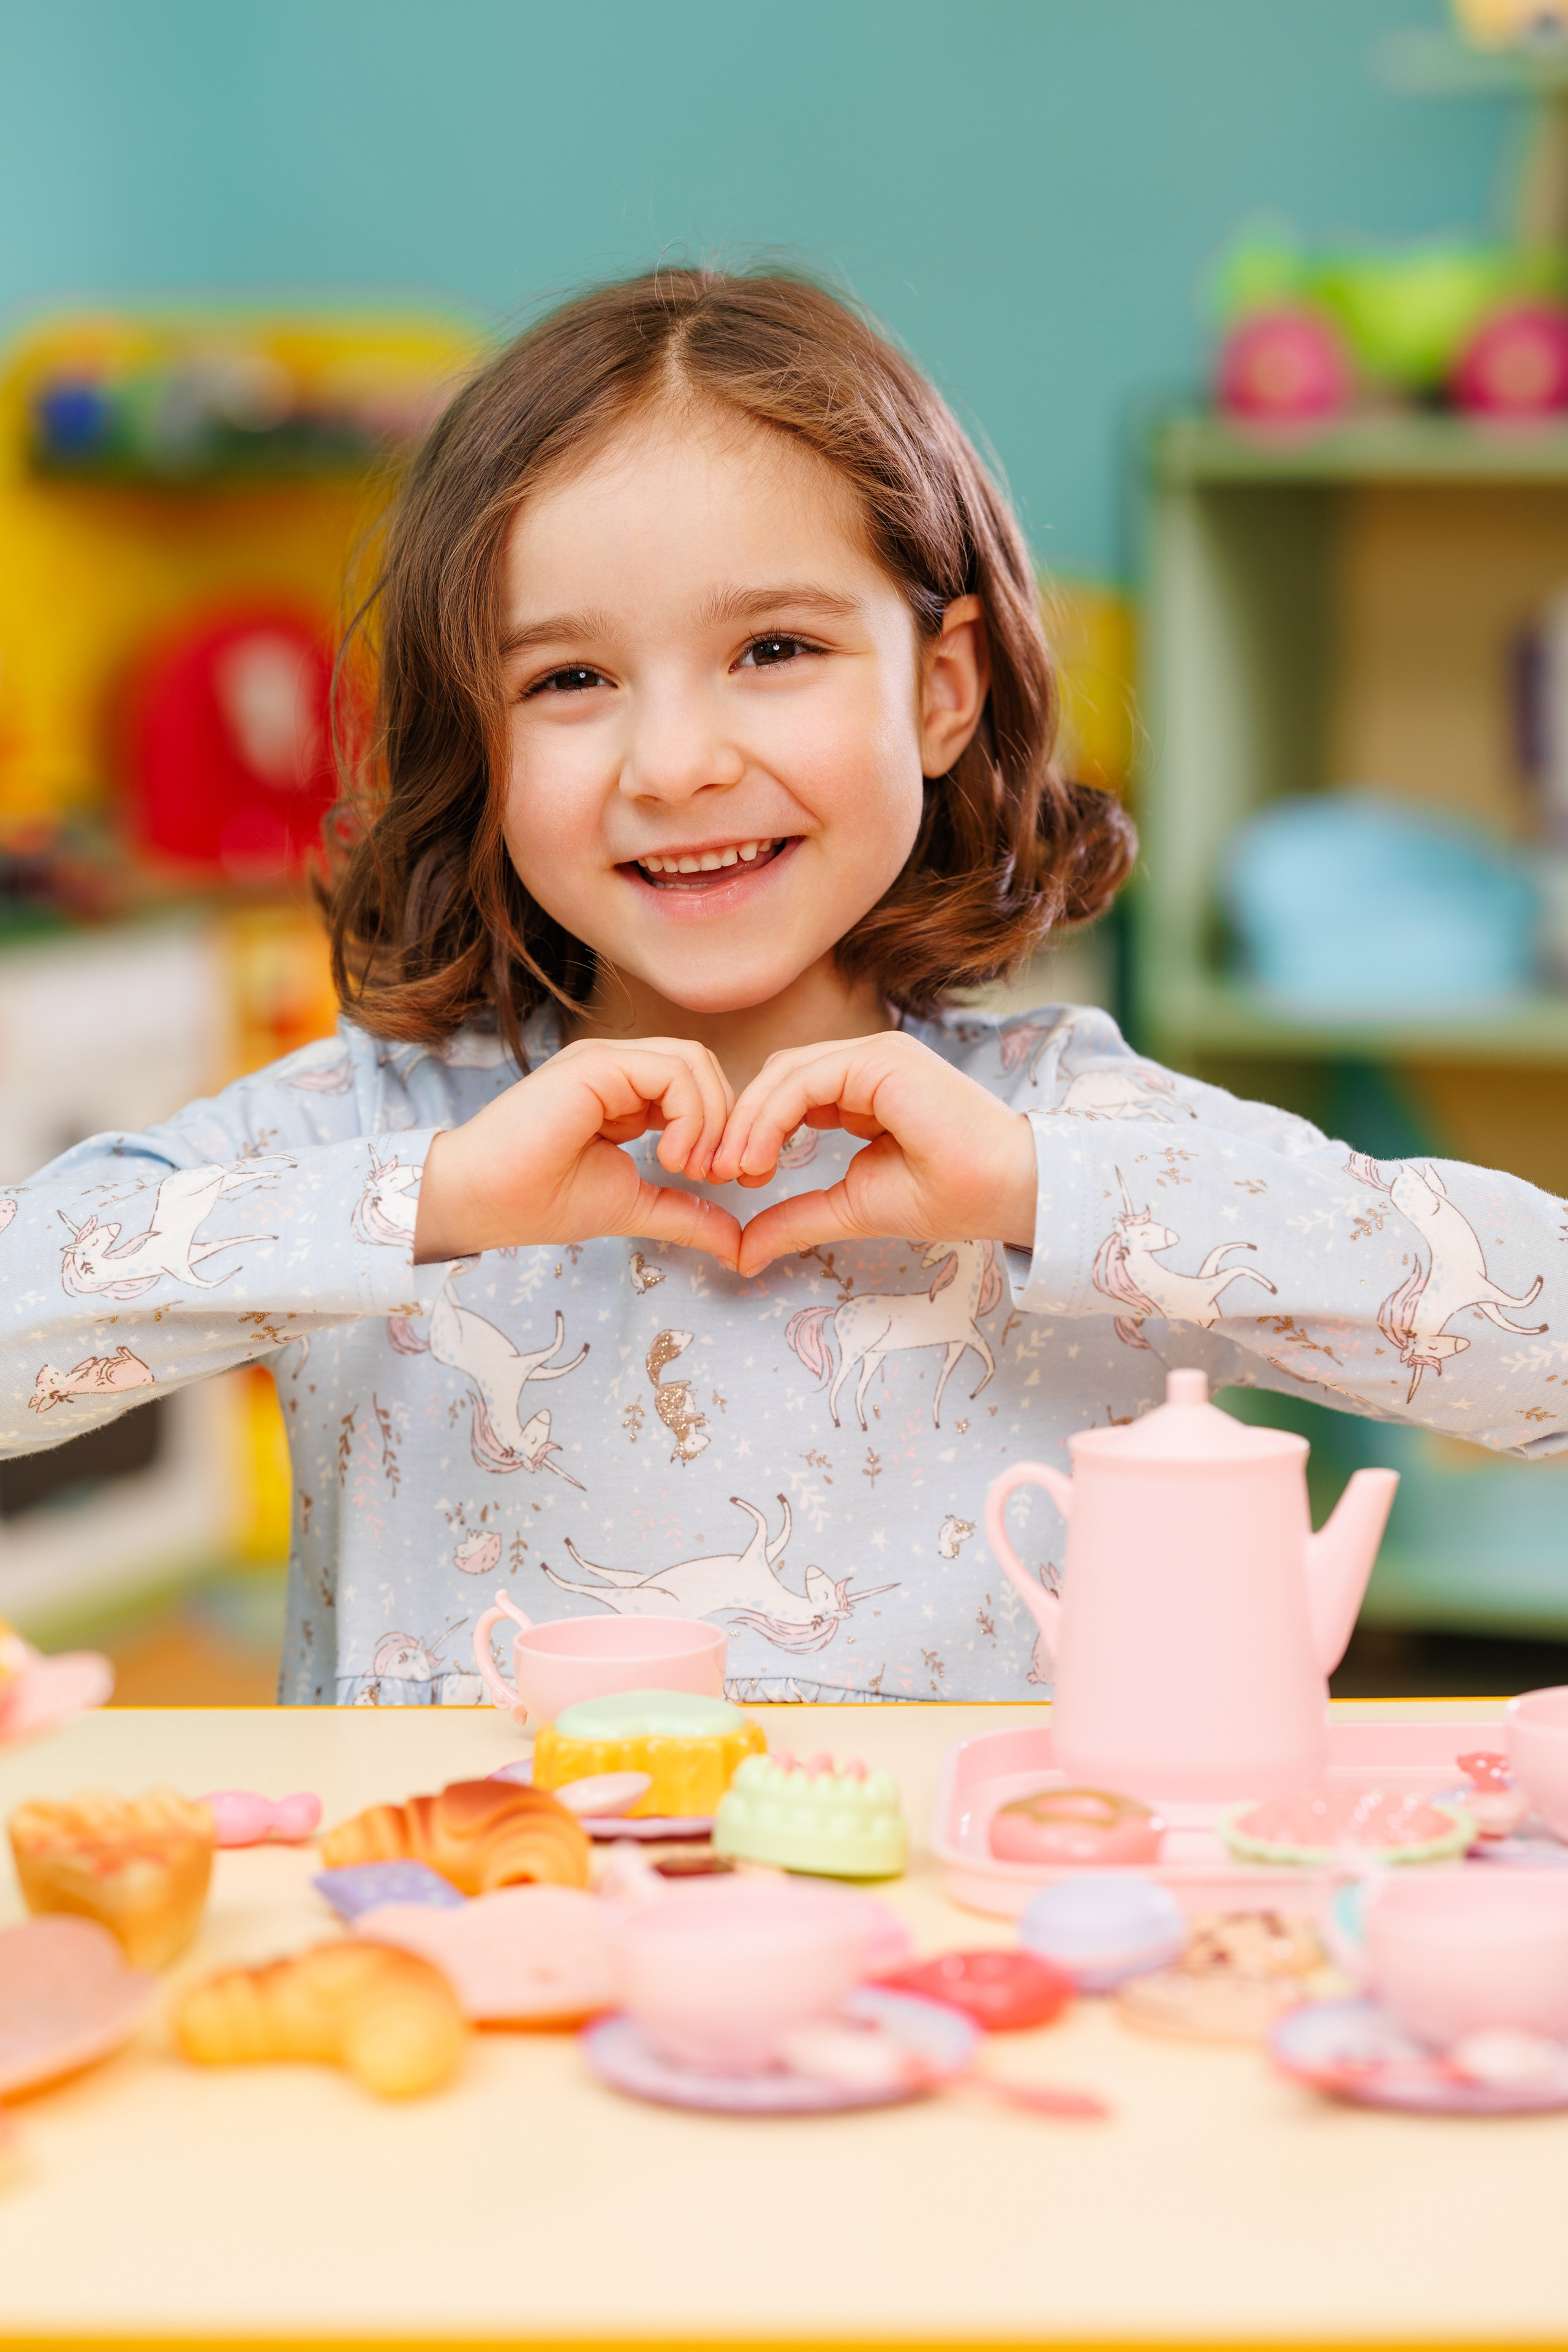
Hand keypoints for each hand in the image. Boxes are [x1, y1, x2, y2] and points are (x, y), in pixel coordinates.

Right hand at [413, 1037, 742, 1267]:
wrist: (483, 1202)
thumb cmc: (541, 1202)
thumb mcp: (634, 1205)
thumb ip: (687, 1214)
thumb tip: (738, 1245)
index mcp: (626, 1094)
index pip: (700, 1087)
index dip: (725, 1131)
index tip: (720, 1183)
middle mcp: (618, 1070)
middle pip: (705, 1069)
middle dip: (728, 1124)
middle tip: (715, 1176)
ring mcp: (606, 1062)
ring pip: (695, 1062)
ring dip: (712, 1120)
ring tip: (689, 1168)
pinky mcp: (597, 1064)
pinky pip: (673, 1071)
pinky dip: (692, 1116)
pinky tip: (672, 1157)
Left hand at [709, 1031, 1037, 1275]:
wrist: (1007, 1192)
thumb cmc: (949, 1197)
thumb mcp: (852, 1208)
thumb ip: (797, 1218)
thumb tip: (742, 1253)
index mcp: (864, 1091)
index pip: (788, 1094)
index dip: (752, 1131)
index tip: (731, 1179)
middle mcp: (868, 1065)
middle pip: (777, 1078)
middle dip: (739, 1124)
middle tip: (715, 1173)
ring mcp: (876, 1056)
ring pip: (785, 1073)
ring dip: (749, 1121)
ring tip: (733, 1169)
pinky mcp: (882, 1061)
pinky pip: (807, 1078)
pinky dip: (772, 1116)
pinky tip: (758, 1156)